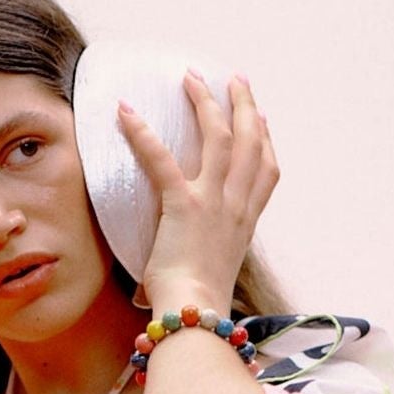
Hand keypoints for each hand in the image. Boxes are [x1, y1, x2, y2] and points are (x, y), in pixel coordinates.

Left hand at [117, 70, 279, 311]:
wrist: (194, 314)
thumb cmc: (198, 303)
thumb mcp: (214, 272)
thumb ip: (208, 256)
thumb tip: (180, 268)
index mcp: (246, 223)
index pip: (267, 172)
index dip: (266, 140)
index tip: (262, 119)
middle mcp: (236, 207)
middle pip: (250, 143)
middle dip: (244, 106)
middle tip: (235, 80)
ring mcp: (213, 203)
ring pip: (219, 138)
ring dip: (206, 103)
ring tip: (192, 78)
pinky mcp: (184, 205)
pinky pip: (162, 160)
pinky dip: (142, 134)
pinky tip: (126, 112)